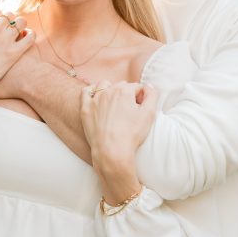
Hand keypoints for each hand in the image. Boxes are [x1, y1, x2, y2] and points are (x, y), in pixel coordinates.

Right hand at [0, 9, 33, 118]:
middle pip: (9, 15)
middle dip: (10, 21)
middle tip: (9, 30)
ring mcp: (5, 39)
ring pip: (21, 23)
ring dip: (21, 25)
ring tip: (20, 33)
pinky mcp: (14, 53)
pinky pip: (29, 37)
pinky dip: (30, 35)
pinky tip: (28, 37)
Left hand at [80, 81, 157, 202]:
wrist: (112, 150)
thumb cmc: (131, 134)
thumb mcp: (149, 114)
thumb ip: (152, 95)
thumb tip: (148, 86)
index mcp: (124, 90)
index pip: (136, 88)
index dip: (141, 98)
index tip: (141, 109)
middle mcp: (108, 91)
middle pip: (121, 86)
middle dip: (127, 94)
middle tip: (130, 110)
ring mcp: (95, 100)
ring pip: (104, 86)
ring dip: (110, 89)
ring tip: (115, 102)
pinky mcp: (85, 109)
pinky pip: (86, 92)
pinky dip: (91, 91)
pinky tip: (97, 97)